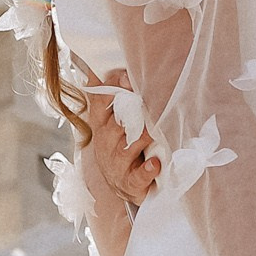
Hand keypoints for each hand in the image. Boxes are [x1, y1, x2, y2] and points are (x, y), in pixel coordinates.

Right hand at [85, 76, 158, 211]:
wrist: (121, 185)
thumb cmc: (120, 146)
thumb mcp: (114, 121)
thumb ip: (118, 96)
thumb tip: (124, 70)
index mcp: (101, 123)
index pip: (100, 101)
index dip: (113, 89)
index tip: (128, 79)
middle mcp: (105, 142)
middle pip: (116, 124)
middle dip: (131, 115)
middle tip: (145, 105)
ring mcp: (116, 163)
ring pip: (128, 147)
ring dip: (142, 139)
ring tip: (154, 134)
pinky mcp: (130, 182)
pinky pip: (138, 176)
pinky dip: (147, 170)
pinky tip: (155, 164)